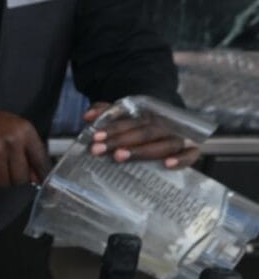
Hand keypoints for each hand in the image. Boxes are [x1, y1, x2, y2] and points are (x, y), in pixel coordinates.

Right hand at [0, 105, 47, 186]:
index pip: (40, 159)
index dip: (42, 173)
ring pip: (4, 182)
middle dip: (13, 178)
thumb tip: (35, 176)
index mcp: (24, 130)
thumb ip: (26, 150)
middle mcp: (12, 140)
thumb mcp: (12, 130)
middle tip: (4, 169)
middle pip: (21, 177)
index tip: (42, 181)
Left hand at [83, 101, 200, 168]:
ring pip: (163, 144)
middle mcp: (164, 126)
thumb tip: (87, 115)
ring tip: (119, 156)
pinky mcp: (189, 152)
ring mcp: (177, 138)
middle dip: (120, 141)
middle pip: (144, 132)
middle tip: (98, 149)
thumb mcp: (121, 117)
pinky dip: (181, 159)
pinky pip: (190, 155)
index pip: (131, 121)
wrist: (166, 127)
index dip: (113, 128)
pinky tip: (167, 165)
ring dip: (140, 151)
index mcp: (149, 116)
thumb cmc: (138, 127)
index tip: (95, 137)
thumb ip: (105, 113)